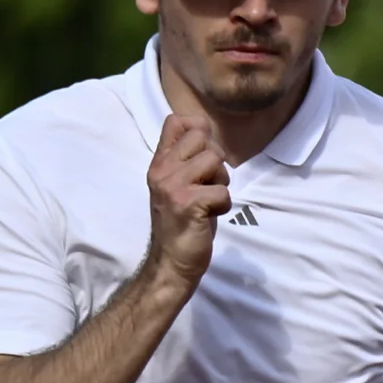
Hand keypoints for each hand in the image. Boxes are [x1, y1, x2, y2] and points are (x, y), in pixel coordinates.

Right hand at [146, 112, 229, 286]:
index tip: (202, 156)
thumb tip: (205, 130)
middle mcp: (161, 170)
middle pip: (202, 138)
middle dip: (216, 161)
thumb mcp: (180, 183)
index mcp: (159, 163)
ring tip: (206, 201)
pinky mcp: (187, 203)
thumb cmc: (184, 222)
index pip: (175, 122)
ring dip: (221, 183)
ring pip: (215, 160)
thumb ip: (188, 158)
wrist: (172, 261)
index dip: (198, 131)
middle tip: (206, 185)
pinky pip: (222, 191)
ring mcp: (172, 186)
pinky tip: (209, 215)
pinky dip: (223, 205)